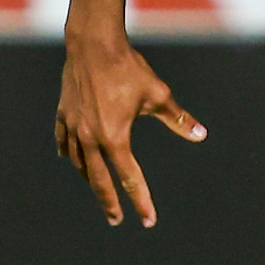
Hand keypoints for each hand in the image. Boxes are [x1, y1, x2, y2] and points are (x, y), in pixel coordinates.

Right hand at [54, 26, 205, 227]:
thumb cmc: (128, 68)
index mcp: (115, 138)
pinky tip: (70, 159)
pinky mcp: (63, 114)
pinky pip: (64, 142)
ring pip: (79, 164)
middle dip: (109, 203)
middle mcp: (91, 138)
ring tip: (98, 189)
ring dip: (90, 180)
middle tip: (116, 219)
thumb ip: (177, 119)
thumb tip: (201, 135)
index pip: (130, 179)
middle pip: (99, 180)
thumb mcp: (158, 95)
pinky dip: (69, 154)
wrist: (93, 44)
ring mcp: (73, 127)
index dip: (141, 201)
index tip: (148, 220)